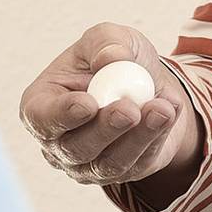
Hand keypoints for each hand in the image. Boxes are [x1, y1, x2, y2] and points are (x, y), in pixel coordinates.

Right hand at [17, 23, 198, 188]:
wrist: (147, 84)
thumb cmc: (115, 59)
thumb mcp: (110, 37)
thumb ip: (106, 43)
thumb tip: (110, 60)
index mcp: (42, 103)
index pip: (41, 118)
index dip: (62, 115)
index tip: (88, 103)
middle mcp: (59, 142)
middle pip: (77, 148)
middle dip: (105, 129)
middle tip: (129, 109)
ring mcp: (88, 165)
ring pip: (110, 163)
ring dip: (138, 137)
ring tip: (161, 109)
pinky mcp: (122, 174)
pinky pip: (138, 164)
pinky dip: (156, 138)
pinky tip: (169, 111)